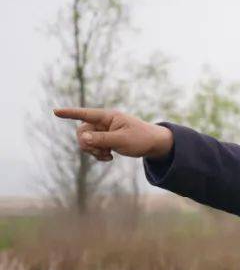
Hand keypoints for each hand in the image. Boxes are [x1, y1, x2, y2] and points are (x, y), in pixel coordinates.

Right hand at [53, 107, 173, 161]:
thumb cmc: (141, 138)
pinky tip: (109, 158)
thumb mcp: (122, 140)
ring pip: (86, 142)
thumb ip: (102, 139)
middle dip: (87, 144)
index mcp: (108, 117)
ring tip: (107, 155)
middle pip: (82, 132)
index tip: (55, 112)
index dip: (70, 113)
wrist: (153, 144)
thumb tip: (83, 138)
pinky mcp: (105, 140)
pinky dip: (98, 154)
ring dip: (93, 151)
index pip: (85, 113)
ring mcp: (103, 131)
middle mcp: (103, 122)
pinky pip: (93, 148)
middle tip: (100, 151)